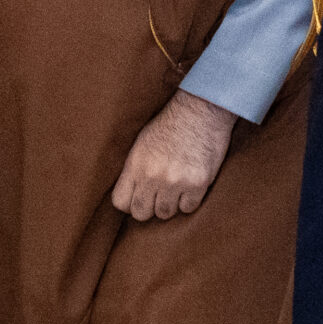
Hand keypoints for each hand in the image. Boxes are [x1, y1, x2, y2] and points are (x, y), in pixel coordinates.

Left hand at [111, 90, 238, 220]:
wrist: (201, 110)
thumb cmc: (171, 124)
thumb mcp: (142, 142)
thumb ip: (134, 169)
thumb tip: (131, 192)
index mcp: (135, 165)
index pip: (121, 202)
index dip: (129, 202)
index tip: (139, 197)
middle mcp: (152, 176)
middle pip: (142, 213)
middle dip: (149, 207)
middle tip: (158, 195)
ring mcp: (176, 182)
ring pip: (165, 213)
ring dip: (170, 204)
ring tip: (175, 189)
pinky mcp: (198, 183)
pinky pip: (188, 208)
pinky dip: (189, 201)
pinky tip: (190, 187)